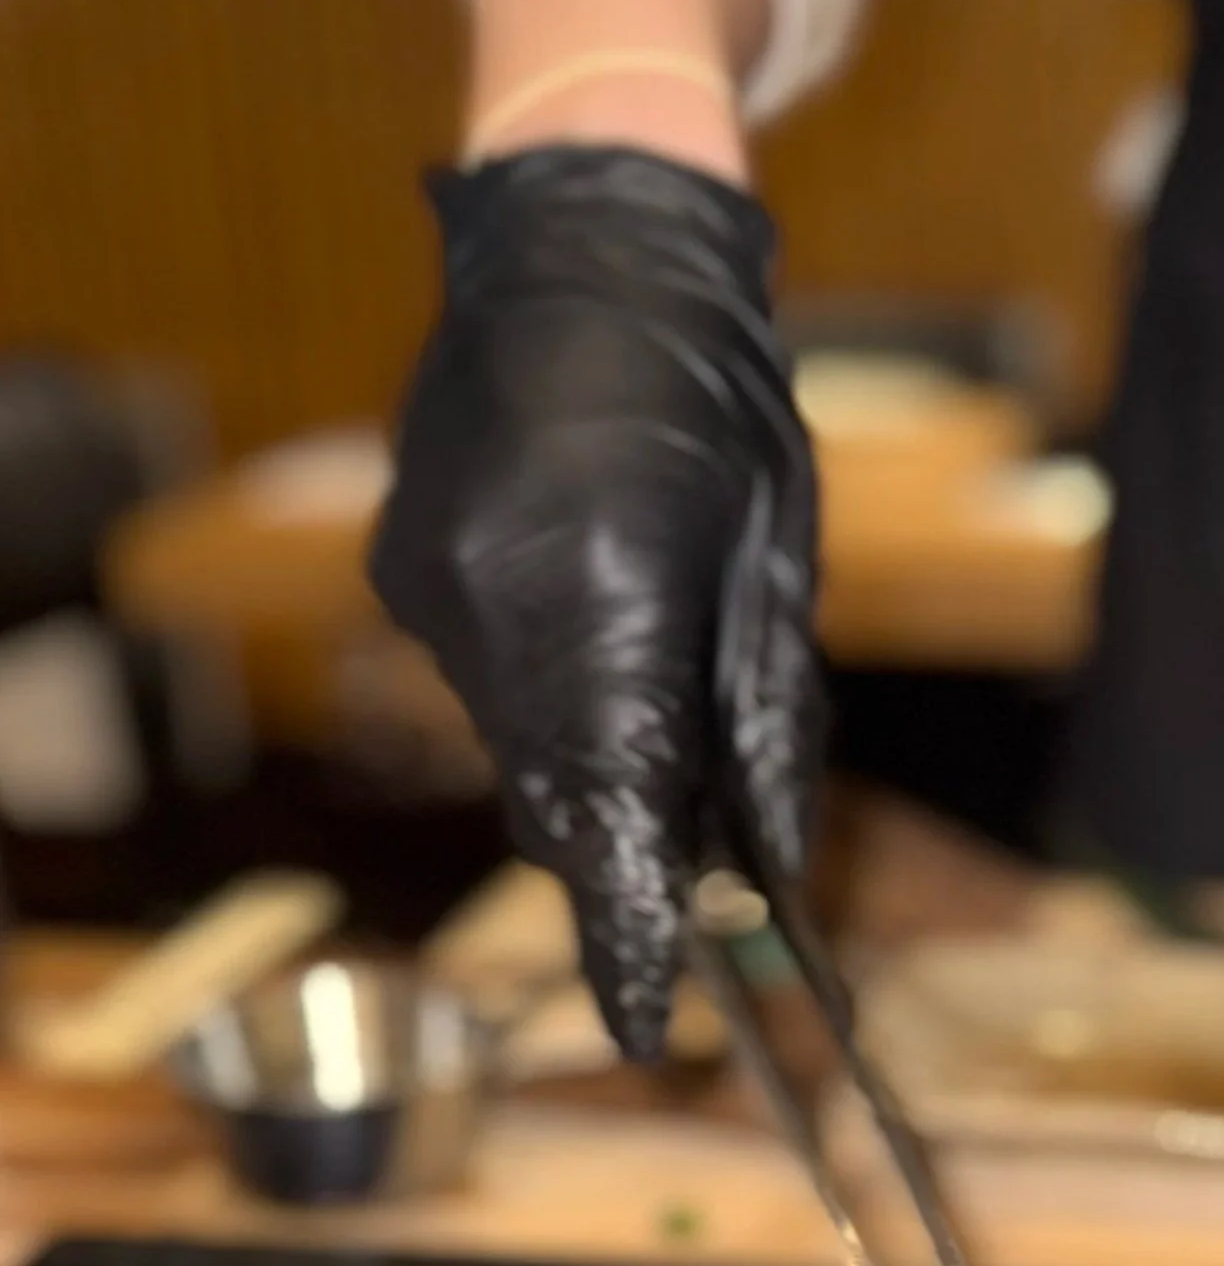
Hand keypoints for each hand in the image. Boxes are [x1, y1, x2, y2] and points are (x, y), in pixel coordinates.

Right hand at [369, 144, 820, 1060]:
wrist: (587, 239)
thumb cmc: (719, 395)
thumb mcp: (778, 563)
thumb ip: (769, 723)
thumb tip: (769, 870)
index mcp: (610, 598)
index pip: (620, 814)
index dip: (634, 933)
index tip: (652, 1026)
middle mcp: (498, 605)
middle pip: (557, 798)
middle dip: (619, 866)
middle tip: (670, 933)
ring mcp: (432, 588)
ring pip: (519, 748)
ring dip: (589, 779)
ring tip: (657, 751)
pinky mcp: (404, 570)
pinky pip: (485, 682)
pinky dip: (547, 704)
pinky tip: (593, 649)